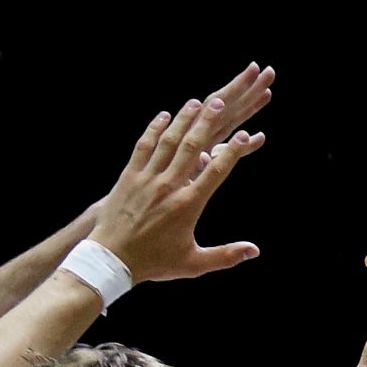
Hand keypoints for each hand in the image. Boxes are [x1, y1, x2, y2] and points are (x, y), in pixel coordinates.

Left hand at [90, 93, 270, 284]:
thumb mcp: (194, 264)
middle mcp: (169, 186)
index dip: (234, 151)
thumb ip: (227, 255)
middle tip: (221, 102)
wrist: (111, 260)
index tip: (247, 136)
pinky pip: (143, 146)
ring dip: (183, 119)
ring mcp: (147, 178)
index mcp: (188, 205)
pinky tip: (163, 116)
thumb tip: (255, 251)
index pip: (216, 171)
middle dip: (208, 122)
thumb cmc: (154, 262)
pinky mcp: (129, 176)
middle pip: (193, 146)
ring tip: (197, 102)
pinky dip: (154, 129)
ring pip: (168, 141)